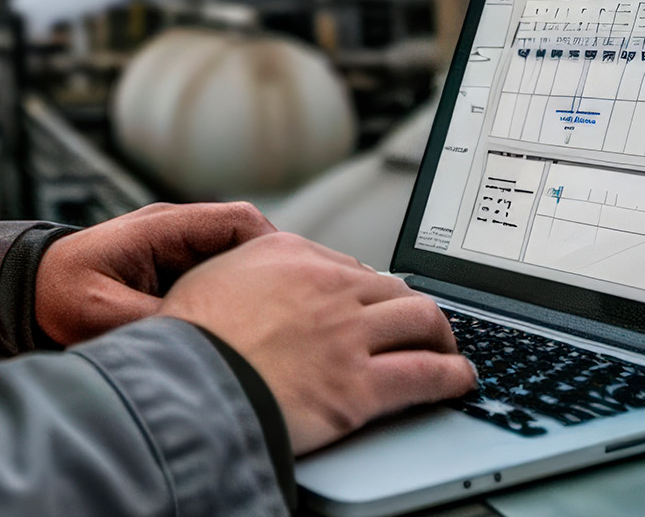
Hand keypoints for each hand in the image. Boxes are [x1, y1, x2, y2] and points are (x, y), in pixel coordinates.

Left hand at [35, 201, 274, 344]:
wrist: (22, 295)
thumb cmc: (57, 297)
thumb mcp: (103, 314)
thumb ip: (155, 321)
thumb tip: (203, 339)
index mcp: (164, 228)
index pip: (237, 221)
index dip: (272, 247)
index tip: (295, 282)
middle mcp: (175, 232)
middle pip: (244, 238)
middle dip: (273, 268)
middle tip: (296, 308)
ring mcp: (173, 250)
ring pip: (232, 259)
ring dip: (253, 285)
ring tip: (277, 321)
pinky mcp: (169, 273)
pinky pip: (214, 276)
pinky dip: (233, 296)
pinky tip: (243, 329)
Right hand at [162, 231, 474, 455]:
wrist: (184, 389)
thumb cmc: (187, 340)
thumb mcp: (209, 277)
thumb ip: (244, 267)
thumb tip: (254, 272)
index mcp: (290, 254)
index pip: (349, 266)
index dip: (368, 290)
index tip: (376, 303)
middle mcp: (326, 285)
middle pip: (392, 287)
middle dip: (413, 306)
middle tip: (422, 323)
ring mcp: (346, 335)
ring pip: (419, 319)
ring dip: (441, 333)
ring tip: (447, 347)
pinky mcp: (358, 386)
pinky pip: (424, 374)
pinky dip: (451, 375)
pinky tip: (460, 379)